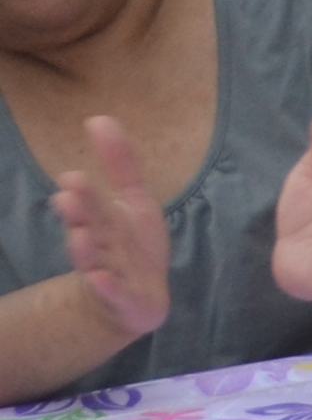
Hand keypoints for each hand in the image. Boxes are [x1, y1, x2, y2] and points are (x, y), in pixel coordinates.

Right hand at [50, 116, 169, 341]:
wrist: (134, 301)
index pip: (92, 203)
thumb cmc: (131, 245)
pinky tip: (100, 279)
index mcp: (102, 220)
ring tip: (79, 236)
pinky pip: (113, 292)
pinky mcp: (122, 297)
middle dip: (80, 211)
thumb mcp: (133, 201)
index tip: (72, 177)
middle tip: (69, 193)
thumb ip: (120, 163)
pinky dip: (106, 286)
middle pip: (90, 226)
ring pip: (95, 259)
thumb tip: (99, 118)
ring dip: (85, 248)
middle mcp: (100, 244)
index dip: (83, 193)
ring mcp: (110, 272)